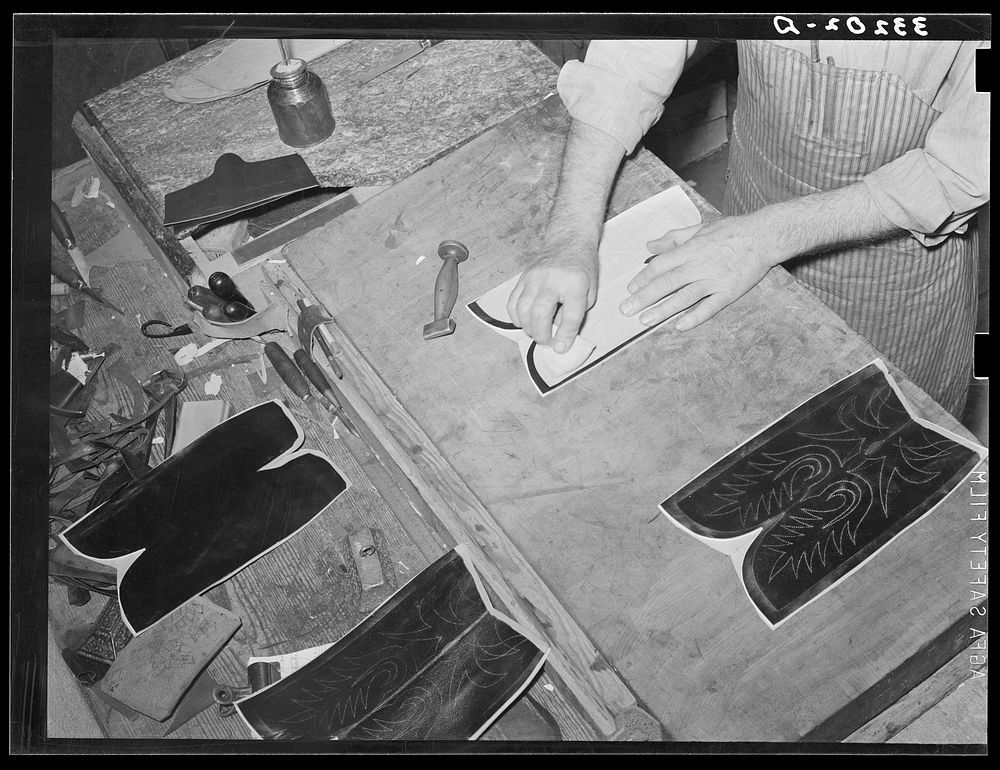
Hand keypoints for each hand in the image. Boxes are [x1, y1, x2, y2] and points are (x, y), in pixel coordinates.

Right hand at [507, 239, 597, 352]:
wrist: (569, 240)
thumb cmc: (581, 266)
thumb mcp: (590, 290)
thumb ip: (576, 313)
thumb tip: (560, 336)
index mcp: (575, 283)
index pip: (570, 315)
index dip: (565, 336)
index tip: (562, 347)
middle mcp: (552, 279)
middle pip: (541, 313)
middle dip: (541, 334)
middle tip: (546, 341)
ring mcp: (534, 277)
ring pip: (523, 309)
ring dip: (527, 327)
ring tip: (536, 333)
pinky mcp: (523, 277)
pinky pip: (513, 302)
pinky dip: (516, 317)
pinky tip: (524, 322)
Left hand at [619, 215, 777, 330]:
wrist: (764, 236)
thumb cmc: (731, 230)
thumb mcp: (700, 228)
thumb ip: (674, 238)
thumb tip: (650, 246)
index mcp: (690, 250)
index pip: (660, 266)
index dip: (643, 278)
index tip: (630, 288)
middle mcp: (699, 266)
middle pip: (666, 283)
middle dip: (644, 297)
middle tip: (626, 310)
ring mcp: (714, 281)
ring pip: (684, 298)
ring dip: (663, 310)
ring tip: (644, 320)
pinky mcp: (729, 292)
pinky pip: (710, 308)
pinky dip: (695, 318)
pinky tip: (679, 326)